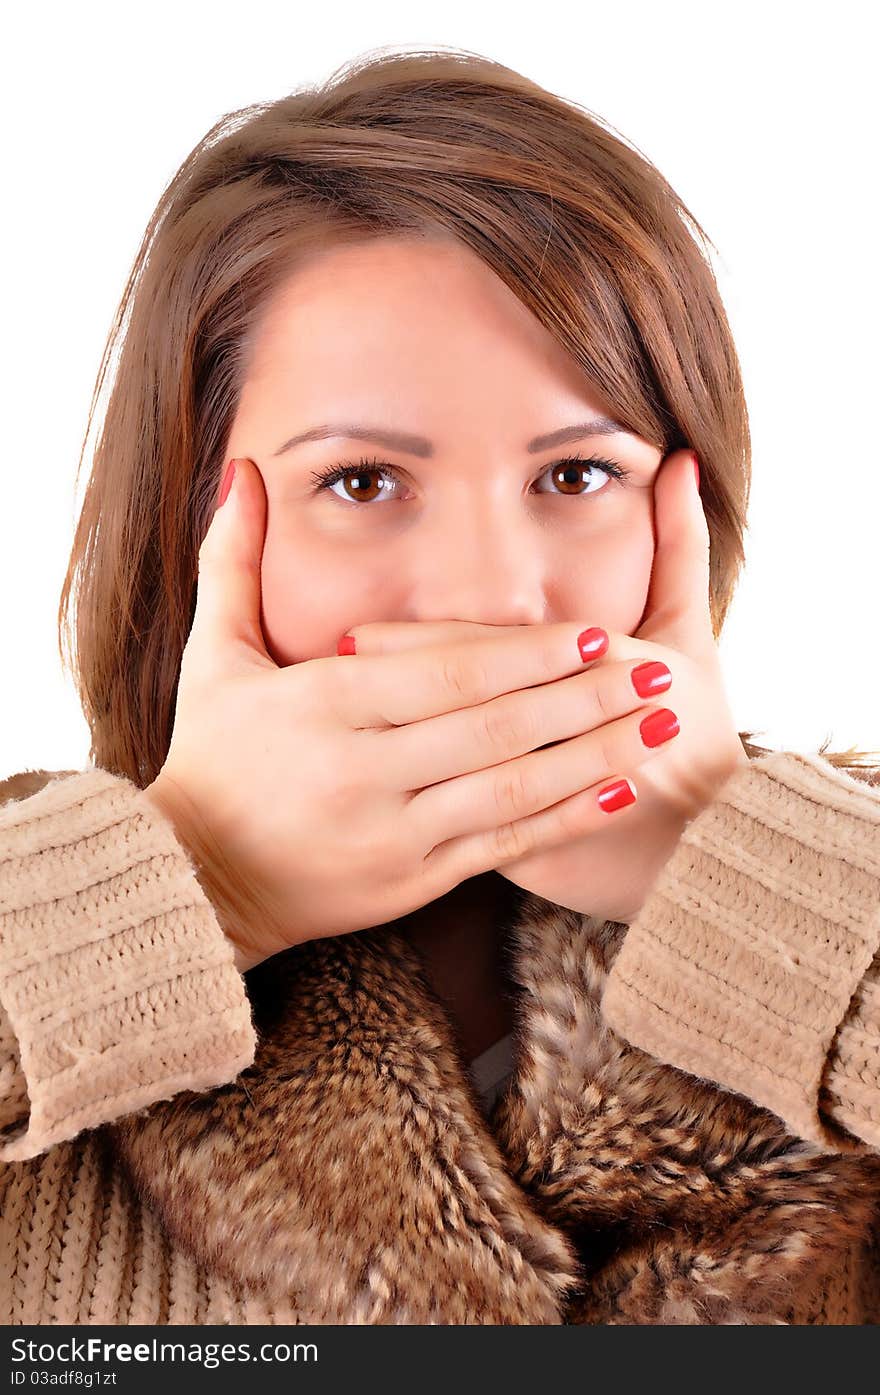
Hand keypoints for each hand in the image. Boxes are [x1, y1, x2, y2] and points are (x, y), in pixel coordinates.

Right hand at [147, 456, 709, 976]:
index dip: (528, 655)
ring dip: (595, 756)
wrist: (196, 881)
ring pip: (511, 789)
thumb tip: (242, 471)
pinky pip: (500, 844)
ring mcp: (391, 834)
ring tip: (662, 728)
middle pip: (494, 729)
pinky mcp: (410, 882)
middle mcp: (363, 772)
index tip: (597, 633)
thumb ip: (233, 562)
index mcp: (322, 707)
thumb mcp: (212, 658)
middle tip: (659, 670)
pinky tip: (618, 792)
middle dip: (584, 699)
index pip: (446, 674)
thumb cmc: (211, 760)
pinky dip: (564, 819)